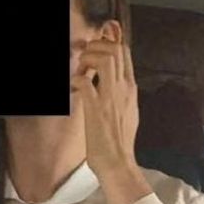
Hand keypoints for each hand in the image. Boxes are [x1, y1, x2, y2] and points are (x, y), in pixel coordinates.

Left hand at [72, 31, 139, 179]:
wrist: (118, 163)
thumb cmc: (118, 140)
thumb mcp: (126, 109)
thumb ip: (120, 92)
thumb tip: (111, 80)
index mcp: (130, 88)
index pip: (125, 52)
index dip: (109, 40)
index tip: (95, 44)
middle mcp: (124, 88)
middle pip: (117, 49)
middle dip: (96, 46)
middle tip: (84, 60)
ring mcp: (111, 98)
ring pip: (106, 59)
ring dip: (88, 58)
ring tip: (80, 70)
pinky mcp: (96, 110)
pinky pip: (85, 83)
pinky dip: (76, 79)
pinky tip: (73, 87)